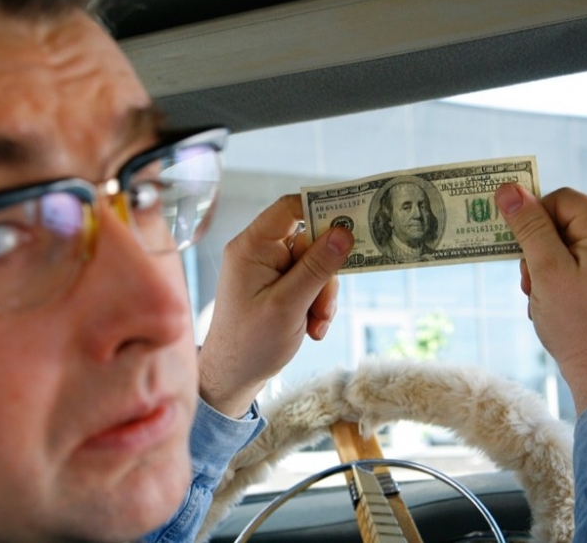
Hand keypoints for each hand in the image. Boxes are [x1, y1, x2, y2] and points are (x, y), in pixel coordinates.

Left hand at [199, 194, 353, 416]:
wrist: (234, 378)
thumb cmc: (251, 343)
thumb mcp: (289, 305)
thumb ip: (317, 268)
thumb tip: (344, 233)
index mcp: (251, 247)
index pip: (289, 208)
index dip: (322, 209)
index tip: (352, 221)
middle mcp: (258, 252)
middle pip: (310, 241)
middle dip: (324, 275)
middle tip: (324, 306)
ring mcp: (267, 269)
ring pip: (314, 266)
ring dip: (322, 297)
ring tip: (315, 325)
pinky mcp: (277, 286)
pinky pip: (308, 283)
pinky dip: (316, 305)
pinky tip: (311, 328)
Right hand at [494, 184, 586, 414]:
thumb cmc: (579, 324)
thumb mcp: (545, 270)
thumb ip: (528, 226)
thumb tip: (508, 188)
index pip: (561, 199)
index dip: (533, 220)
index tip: (518, 251)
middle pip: (565, 222)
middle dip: (538, 249)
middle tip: (530, 282)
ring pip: (569, 245)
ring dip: (545, 267)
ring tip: (541, 298)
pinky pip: (581, 265)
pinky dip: (560, 280)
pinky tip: (554, 306)